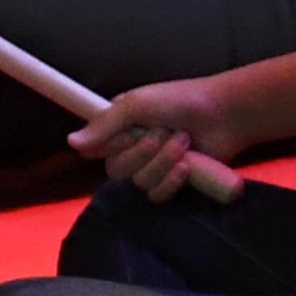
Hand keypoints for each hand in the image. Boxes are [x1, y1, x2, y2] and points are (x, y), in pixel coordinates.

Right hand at [69, 73, 252, 201]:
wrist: (226, 114)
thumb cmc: (181, 100)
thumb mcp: (139, 103)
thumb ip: (105, 124)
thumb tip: (69, 142)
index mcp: (119, 128)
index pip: (94, 149)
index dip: (107, 147)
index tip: (124, 136)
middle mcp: (131, 149)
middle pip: (115, 170)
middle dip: (141, 153)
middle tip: (162, 133)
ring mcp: (152, 168)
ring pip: (139, 183)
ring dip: (162, 163)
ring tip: (183, 142)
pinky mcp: (172, 184)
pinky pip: (157, 195)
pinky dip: (171, 181)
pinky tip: (187, 165)